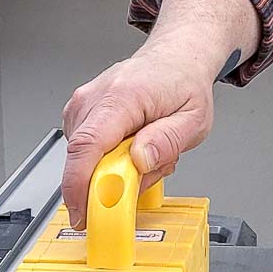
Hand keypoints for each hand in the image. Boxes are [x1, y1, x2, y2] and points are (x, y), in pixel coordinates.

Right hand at [60, 0, 259, 229]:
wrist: (175, 59)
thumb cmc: (184, 86)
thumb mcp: (193, 121)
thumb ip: (167, 141)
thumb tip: (139, 160)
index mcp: (122, 97)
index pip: (88, 145)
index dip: (79, 185)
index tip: (83, 212)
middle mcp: (94, 98)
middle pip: (84, 159)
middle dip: (113, 181)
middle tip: (152, 168)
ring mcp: (82, 105)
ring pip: (87, 160)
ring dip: (117, 170)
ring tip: (147, 150)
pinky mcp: (79, 114)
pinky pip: (88, 153)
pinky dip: (110, 160)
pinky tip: (133, 146)